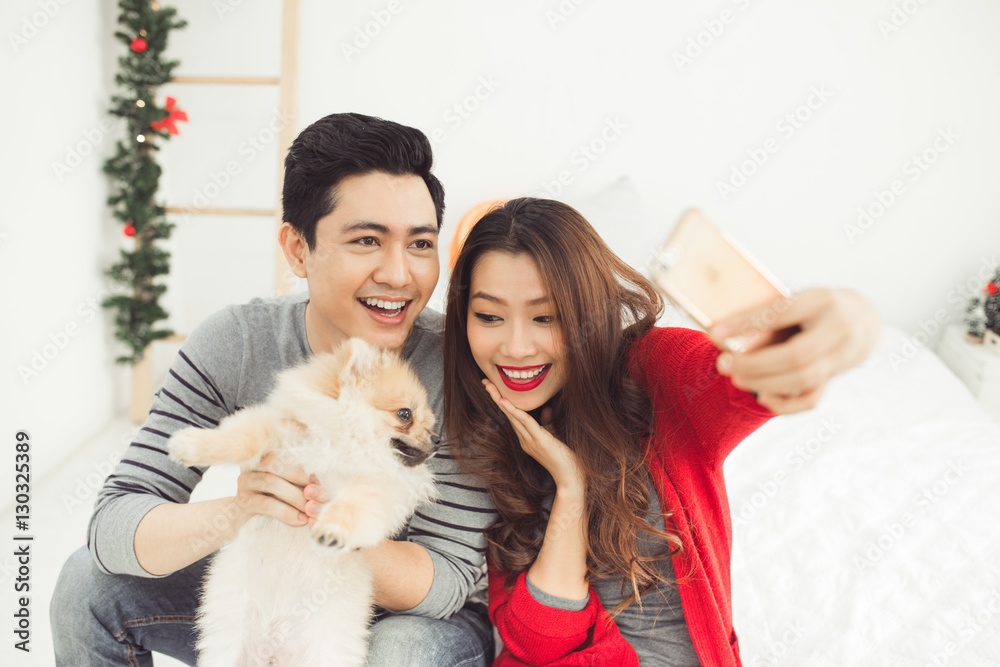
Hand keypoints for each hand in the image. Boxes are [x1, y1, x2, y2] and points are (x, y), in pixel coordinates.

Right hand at [232, 452, 314, 527]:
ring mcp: (245, 481)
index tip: (320, 478)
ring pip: (270, 482)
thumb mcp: (291, 486)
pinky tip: (300, 519)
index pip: (285, 449)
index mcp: (266, 453)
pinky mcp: (242, 502)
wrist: (245, 523)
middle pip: (274, 461)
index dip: (304, 460)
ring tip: (310, 509)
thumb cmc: (276, 501)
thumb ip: (304, 480)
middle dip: (300, 476)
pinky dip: (286, 512)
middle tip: (317, 493)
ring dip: (295, 496)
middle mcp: (252, 464)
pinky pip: (266, 504)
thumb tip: (322, 484)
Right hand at [481, 379, 584, 490]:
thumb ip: (548, 424)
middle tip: (485, 382)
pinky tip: (504, 401)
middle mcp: (525, 440)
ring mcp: (530, 441)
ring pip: (512, 416)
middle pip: (508, 414)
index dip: (503, 402)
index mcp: (527, 439)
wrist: (571, 479)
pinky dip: (514, 411)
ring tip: (489, 386)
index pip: (513, 417)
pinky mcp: (539, 441)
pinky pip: (524, 422)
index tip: (495, 389)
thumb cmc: (566, 459)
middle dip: (496, 397)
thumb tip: (546, 409)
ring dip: (500, 400)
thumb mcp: (554, 437)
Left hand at [709, 287, 880, 413]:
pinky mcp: (835, 377)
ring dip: (764, 383)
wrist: (861, 319)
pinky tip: (762, 395)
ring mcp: (841, 356)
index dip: (747, 324)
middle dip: (755, 364)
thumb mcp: (794, 301)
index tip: (715, 333)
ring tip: (736, 377)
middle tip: (724, 364)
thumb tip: (726, 338)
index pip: (782, 313)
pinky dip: (783, 403)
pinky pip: (811, 398)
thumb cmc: (812, 308)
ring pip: (804, 379)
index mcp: (821, 301)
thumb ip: (767, 319)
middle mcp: (837, 329)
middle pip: (796, 355)